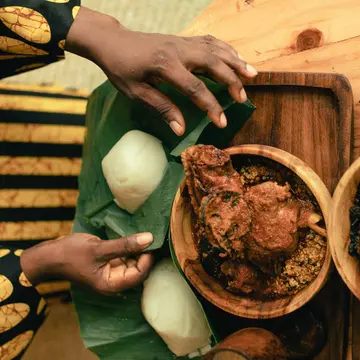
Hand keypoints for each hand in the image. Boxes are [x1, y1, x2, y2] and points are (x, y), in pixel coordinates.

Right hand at [20, 232, 153, 294]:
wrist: (49, 256)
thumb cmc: (71, 254)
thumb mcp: (99, 248)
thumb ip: (125, 244)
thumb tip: (149, 238)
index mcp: (111, 285)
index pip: (139, 274)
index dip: (148, 258)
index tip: (151, 241)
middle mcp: (114, 282)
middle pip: (138, 270)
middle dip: (144, 254)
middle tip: (150, 235)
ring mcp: (111, 274)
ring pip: (132, 263)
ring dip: (137, 250)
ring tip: (143, 234)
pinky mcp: (108, 265)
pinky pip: (124, 258)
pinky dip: (129, 249)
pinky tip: (132, 237)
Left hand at [65, 7, 257, 135]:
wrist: (113, 42)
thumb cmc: (121, 69)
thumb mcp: (137, 93)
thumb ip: (162, 108)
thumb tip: (181, 129)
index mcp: (165, 66)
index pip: (195, 89)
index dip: (211, 107)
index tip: (222, 122)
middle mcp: (178, 50)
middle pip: (213, 64)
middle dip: (231, 82)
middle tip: (243, 99)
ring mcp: (182, 42)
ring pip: (216, 49)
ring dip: (235, 61)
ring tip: (252, 74)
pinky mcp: (183, 39)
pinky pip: (210, 41)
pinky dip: (225, 49)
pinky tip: (235, 57)